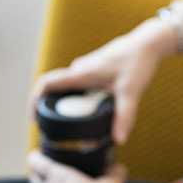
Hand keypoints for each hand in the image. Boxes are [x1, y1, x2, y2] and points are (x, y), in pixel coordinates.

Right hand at [27, 18, 178, 144]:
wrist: (149, 42)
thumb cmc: (138, 63)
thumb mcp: (131, 92)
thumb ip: (124, 116)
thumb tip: (118, 140)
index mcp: (82, 74)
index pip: (46, 83)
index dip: (34, 99)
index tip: (34, 117)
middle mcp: (80, 69)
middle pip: (56, 88)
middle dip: (51, 107)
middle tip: (54, 128)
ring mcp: (87, 66)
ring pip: (70, 87)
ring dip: (67, 103)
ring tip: (72, 124)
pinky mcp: (96, 67)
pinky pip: (80, 84)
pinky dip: (79, 97)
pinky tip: (90, 110)